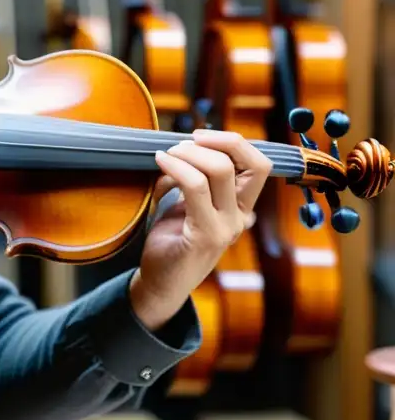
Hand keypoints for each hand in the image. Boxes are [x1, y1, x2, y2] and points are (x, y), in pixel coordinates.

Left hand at [129, 129, 271, 330]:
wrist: (160, 282)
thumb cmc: (172, 240)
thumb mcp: (186, 203)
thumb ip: (193, 179)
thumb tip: (182, 149)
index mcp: (242, 207)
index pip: (260, 165)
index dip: (233, 142)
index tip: (200, 136)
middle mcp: (241, 217)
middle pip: (247, 162)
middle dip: (210, 143)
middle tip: (179, 146)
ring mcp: (226, 227)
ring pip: (220, 170)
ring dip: (188, 153)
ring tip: (164, 156)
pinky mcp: (205, 234)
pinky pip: (194, 186)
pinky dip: (175, 167)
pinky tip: (160, 162)